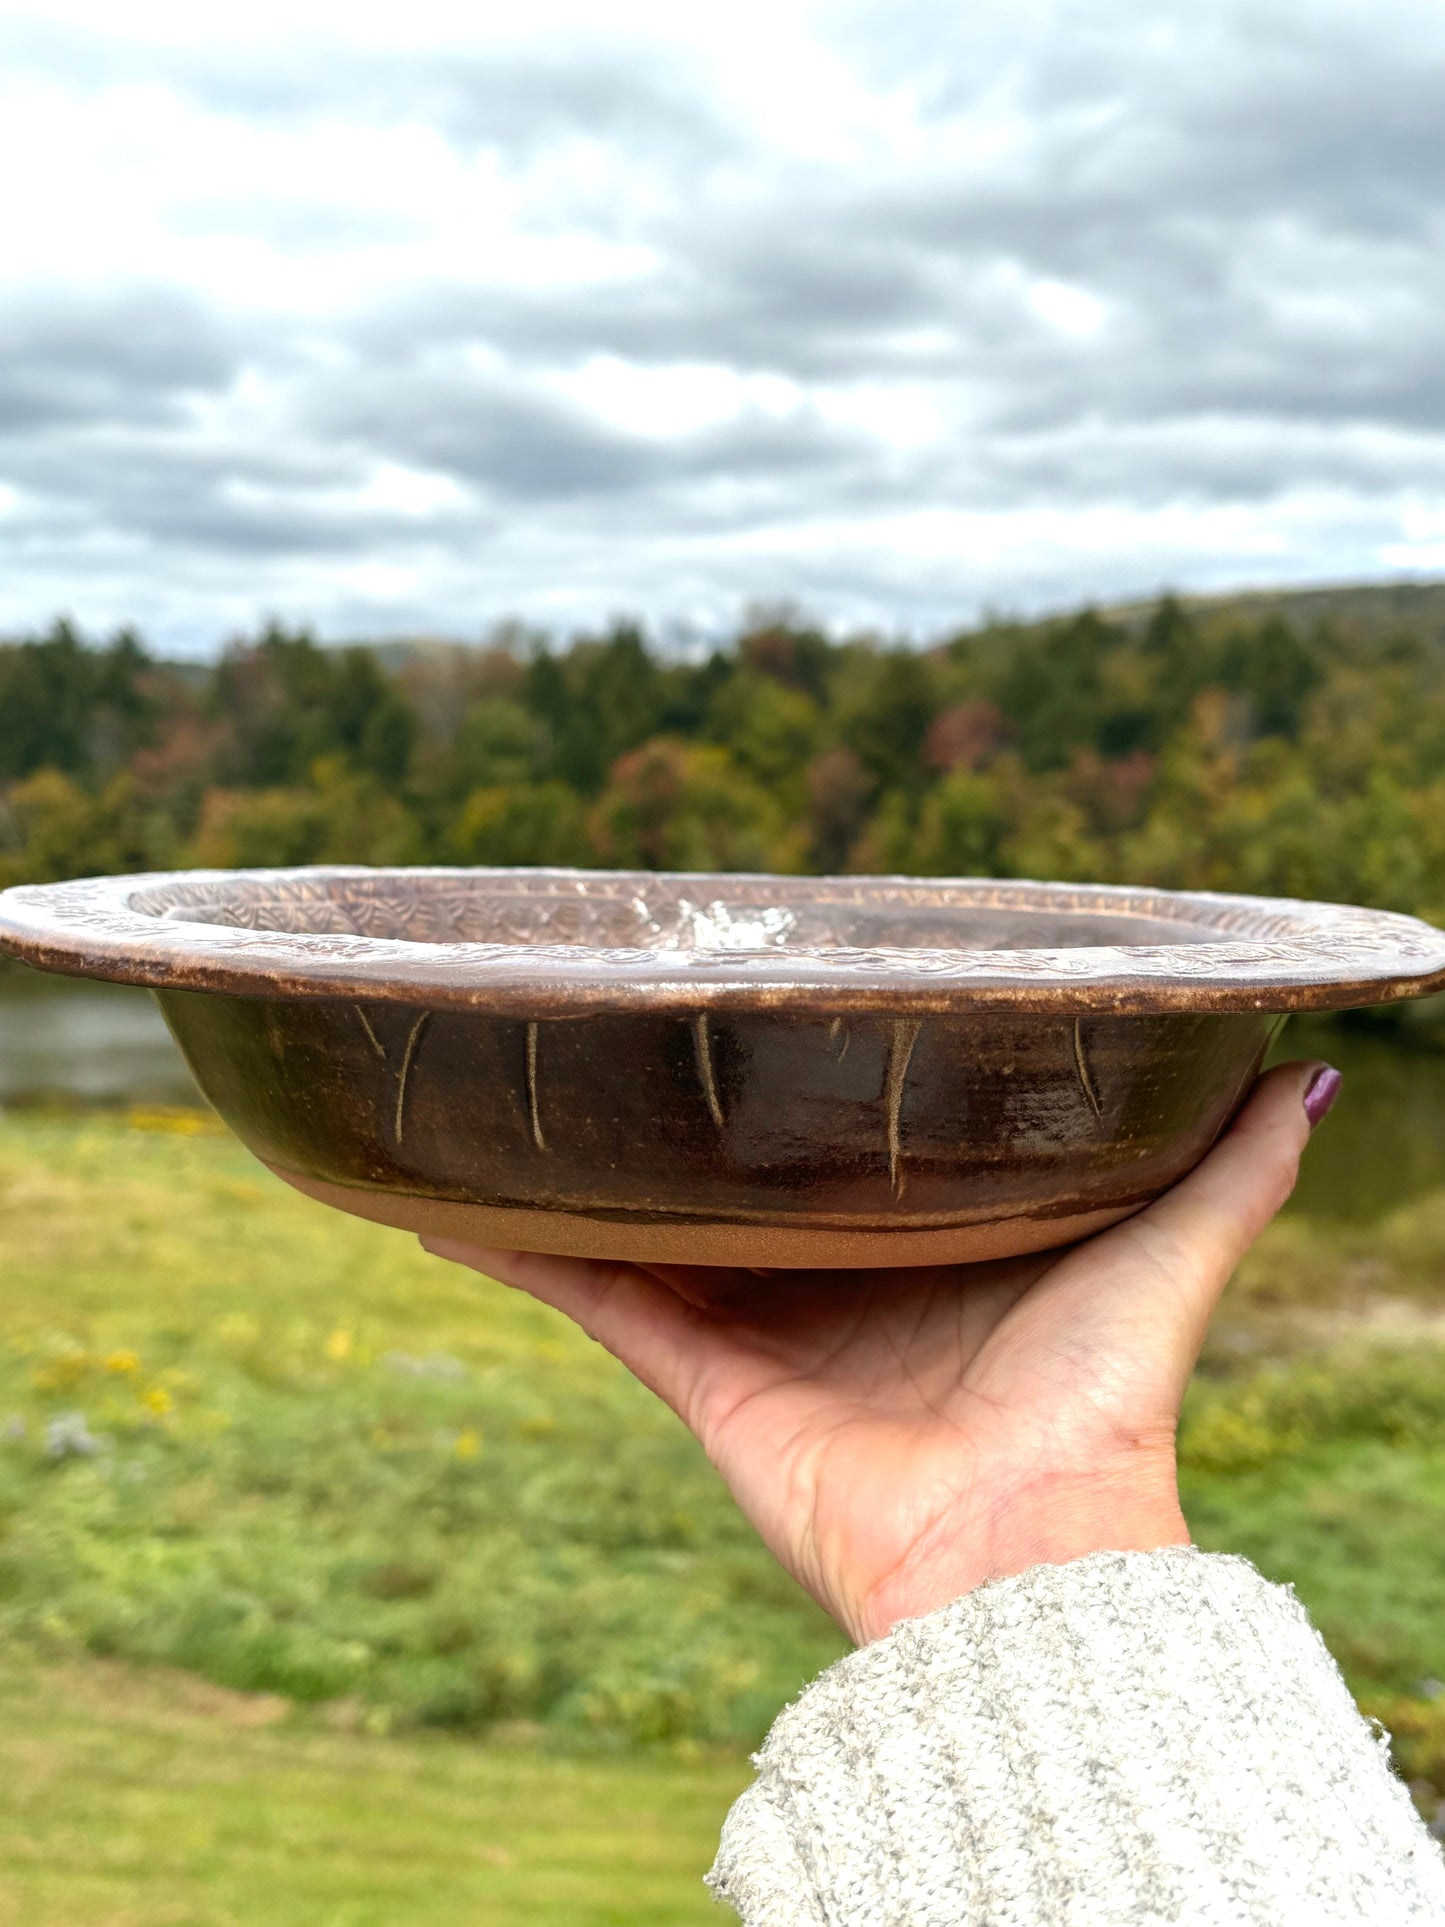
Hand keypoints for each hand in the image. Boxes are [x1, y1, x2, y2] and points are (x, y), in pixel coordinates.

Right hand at [422, 1060, 1336, 1645]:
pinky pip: (585, 1297)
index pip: (843, 1157)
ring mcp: (752, 1330)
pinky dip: (513, 1252)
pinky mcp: (696, 1374)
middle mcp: (829, 1287)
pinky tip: (434, 1196)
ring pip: (636, 1231)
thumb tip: (1304, 1063)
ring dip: (567, 1174)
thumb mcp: (1172, 1248)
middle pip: (728, 1191)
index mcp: (922, 1252)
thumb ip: (1232, 1165)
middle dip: (672, 1125)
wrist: (1033, 1550)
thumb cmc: (1105, 1403)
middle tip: (610, 1031)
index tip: (753, 1020)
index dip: (798, 1094)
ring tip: (493, 1096)